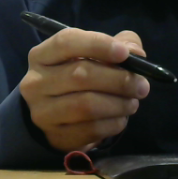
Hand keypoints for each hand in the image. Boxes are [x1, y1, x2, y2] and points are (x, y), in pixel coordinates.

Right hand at [19, 28, 150, 152]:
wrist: (55, 112)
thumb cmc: (77, 74)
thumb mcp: (94, 53)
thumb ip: (119, 44)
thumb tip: (136, 54)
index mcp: (42, 55)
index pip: (66, 42)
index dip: (97, 44)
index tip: (124, 53)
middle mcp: (35, 82)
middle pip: (80, 75)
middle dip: (118, 79)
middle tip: (141, 85)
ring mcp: (42, 112)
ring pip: (86, 106)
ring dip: (118, 104)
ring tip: (132, 102)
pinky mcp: (55, 136)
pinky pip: (91, 129)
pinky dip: (113, 124)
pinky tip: (120, 118)